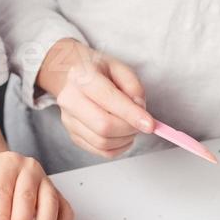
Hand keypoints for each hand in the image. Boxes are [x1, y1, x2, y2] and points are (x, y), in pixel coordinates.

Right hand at [37, 38, 154, 158]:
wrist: (72, 77)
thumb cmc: (98, 72)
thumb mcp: (120, 68)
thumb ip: (134, 87)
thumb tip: (140, 112)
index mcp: (81, 76)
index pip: (108, 99)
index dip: (131, 114)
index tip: (151, 124)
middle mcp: (69, 98)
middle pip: (103, 126)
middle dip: (130, 129)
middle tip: (142, 123)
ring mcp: (68, 119)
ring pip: (102, 142)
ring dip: (125, 139)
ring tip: (130, 126)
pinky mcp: (73, 135)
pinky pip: (100, 151)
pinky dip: (118, 147)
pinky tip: (122, 135)